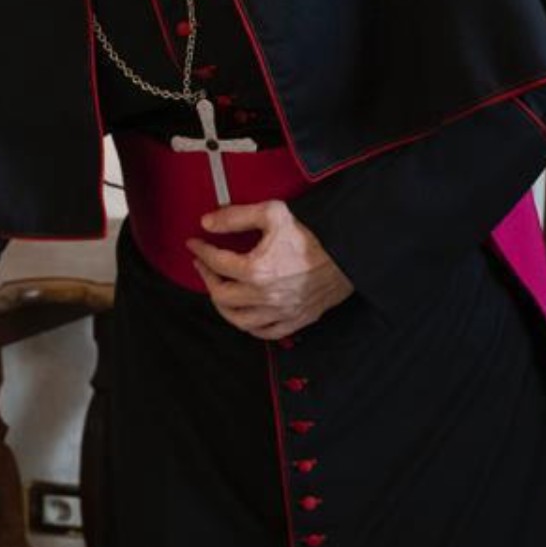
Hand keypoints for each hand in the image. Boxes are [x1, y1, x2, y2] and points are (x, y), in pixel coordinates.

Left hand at [184, 200, 353, 339]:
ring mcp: (281, 311)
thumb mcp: (273, 213)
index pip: (216, 263)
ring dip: (224, 306)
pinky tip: (245, 312)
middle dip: (207, 279)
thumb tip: (208, 222)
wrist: (350, 253)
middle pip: (221, 296)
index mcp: (258, 270)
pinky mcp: (296, 319)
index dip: (201, 251)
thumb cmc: (315, 235)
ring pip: (239, 321)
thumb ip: (236, 217)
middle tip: (204, 266)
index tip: (195, 245)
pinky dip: (249, 326)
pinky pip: (265, 333)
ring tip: (220, 290)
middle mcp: (266, 296)